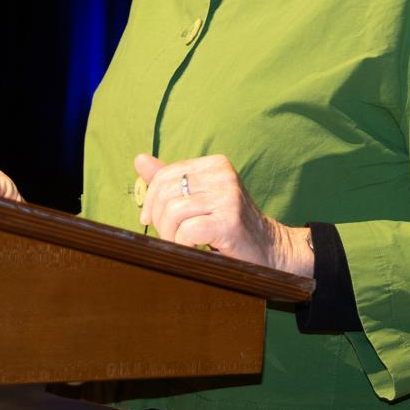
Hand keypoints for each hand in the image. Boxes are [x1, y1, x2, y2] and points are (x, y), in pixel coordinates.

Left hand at [134, 152, 313, 279]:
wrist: (269, 249)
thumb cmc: (230, 224)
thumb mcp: (200, 197)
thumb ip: (170, 180)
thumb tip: (139, 160)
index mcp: (216, 164)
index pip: (167, 175)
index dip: (151, 200)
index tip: (150, 218)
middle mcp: (223, 175)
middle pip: (166, 193)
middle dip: (159, 220)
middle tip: (169, 236)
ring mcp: (229, 197)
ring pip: (174, 212)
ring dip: (170, 235)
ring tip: (182, 243)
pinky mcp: (230, 222)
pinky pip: (187, 231)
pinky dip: (183, 244)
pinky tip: (194, 248)